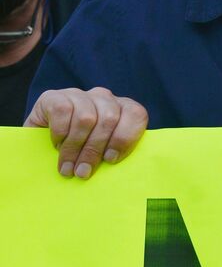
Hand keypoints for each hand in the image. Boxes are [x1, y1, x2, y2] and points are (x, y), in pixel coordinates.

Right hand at [24, 87, 148, 177]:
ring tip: (68, 168)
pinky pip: (63, 112)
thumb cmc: (79, 151)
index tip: (111, 160)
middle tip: (83, 172)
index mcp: (123, 107)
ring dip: (75, 148)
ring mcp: (79, 94)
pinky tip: (56, 145)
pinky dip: (60, 134)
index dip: (125, 138)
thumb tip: (115, 167)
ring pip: (86, 119)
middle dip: (95, 150)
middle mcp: (103, 97)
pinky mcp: (54, 96)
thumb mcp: (100, 152)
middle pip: (109, 119)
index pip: (136, 114)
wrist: (40, 141)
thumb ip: (113, 154)